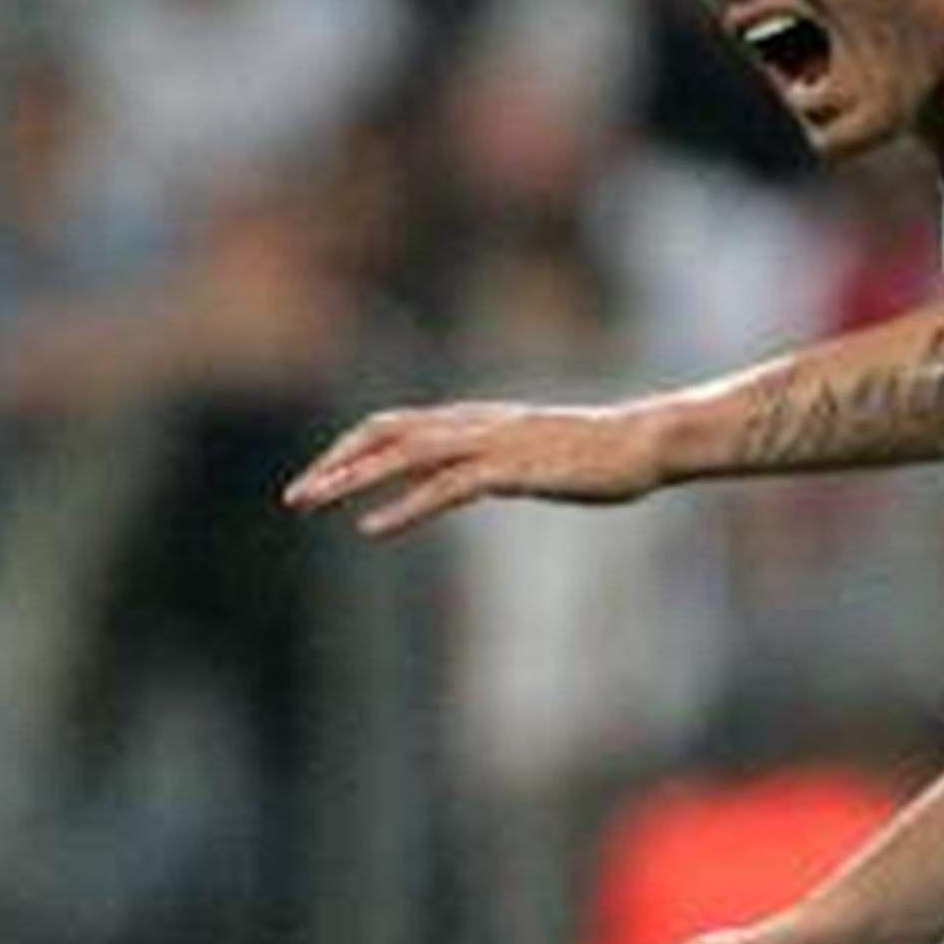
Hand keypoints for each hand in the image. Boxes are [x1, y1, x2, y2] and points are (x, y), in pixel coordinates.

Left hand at [283, 400, 663, 535]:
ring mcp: (491, 443)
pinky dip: (403, 506)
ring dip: (350, 479)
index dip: (353, 448)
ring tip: (310, 504)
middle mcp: (475, 423)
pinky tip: (372, 526)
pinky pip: (444, 488)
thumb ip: (504, 459)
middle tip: (295, 497)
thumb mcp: (541, 451)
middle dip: (336, 462)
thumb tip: (485, 476)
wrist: (647, 442)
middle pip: (385, 432)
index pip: (396, 423)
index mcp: (479, 417)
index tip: (322, 476)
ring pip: (402, 454)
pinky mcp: (510, 470)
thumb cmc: (605, 452)